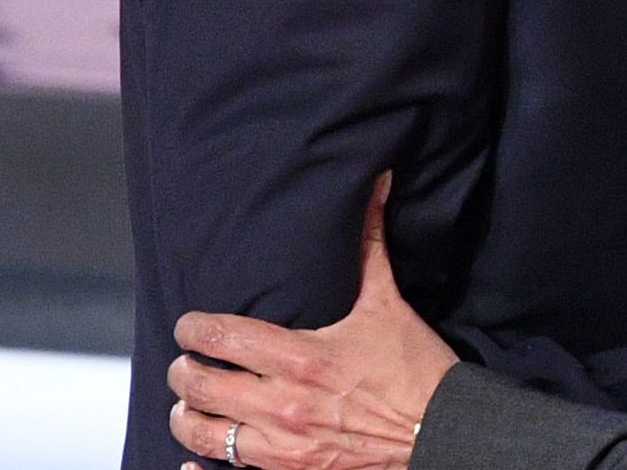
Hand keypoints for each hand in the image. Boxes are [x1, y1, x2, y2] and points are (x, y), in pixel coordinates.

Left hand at [167, 174, 459, 469]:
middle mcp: (283, 405)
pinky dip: (201, 466)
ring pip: (203, 433)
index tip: (188, 325)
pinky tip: (194, 458)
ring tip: (190, 403)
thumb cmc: (416, 369)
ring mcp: (283, 447)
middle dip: (183, 370)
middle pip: (200, 386)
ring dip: (188, 415)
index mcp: (302, 358)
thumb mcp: (388, 305)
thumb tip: (375, 185)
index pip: (222, 339)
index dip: (193, 329)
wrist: (442, 433)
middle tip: (186, 361)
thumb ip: (369, 246)